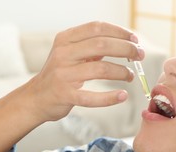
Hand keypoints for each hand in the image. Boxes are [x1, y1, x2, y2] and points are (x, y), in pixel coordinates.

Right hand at [27, 21, 143, 121]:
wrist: (35, 98)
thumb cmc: (58, 75)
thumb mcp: (70, 54)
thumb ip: (91, 47)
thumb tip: (122, 41)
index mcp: (65, 39)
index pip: (97, 28)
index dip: (119, 32)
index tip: (134, 40)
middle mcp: (62, 54)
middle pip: (102, 45)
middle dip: (126, 49)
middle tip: (139, 55)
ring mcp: (63, 75)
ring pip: (100, 69)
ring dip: (122, 72)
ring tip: (130, 76)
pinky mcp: (65, 95)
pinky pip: (92, 97)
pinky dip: (110, 97)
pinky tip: (122, 96)